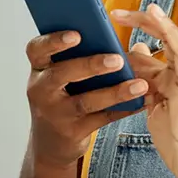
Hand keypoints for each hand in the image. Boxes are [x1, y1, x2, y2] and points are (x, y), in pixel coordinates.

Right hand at [22, 30, 152, 169]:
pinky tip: (140, 101)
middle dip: (90, 65)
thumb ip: (81, 56)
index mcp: (39, 69)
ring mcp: (56, 113)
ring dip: (115, 92)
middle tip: (117, 59)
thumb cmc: (60, 98)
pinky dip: (123, 109)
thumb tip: (118, 40)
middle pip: (61, 74)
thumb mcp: (59, 76)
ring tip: (139, 84)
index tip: (77, 34)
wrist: (50, 142)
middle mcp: (42, 90)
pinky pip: (101, 119)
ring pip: (86, 101)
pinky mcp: (73, 131)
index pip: (37, 49)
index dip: (54, 40)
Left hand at [110, 4, 177, 177]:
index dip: (140, 24)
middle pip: (170, 38)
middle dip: (147, 21)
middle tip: (118, 12)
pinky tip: (171, 40)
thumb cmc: (177, 137)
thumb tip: (135, 50)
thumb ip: (147, 77)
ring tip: (152, 11)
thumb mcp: (154, 101)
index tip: (114, 14)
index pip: (158, 41)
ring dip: (166, 29)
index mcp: (173, 75)